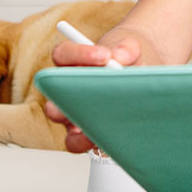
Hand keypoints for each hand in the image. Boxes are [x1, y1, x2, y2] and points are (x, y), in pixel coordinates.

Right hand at [42, 37, 141, 152]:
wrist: (137, 81)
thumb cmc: (126, 64)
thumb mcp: (130, 50)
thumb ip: (126, 49)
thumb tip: (119, 58)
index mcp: (72, 64)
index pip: (62, 54)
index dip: (79, 54)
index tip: (105, 56)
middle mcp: (65, 89)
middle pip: (53, 91)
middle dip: (72, 90)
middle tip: (97, 88)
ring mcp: (71, 113)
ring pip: (62, 119)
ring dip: (82, 118)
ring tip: (108, 115)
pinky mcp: (83, 133)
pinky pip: (76, 142)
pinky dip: (90, 141)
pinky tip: (112, 134)